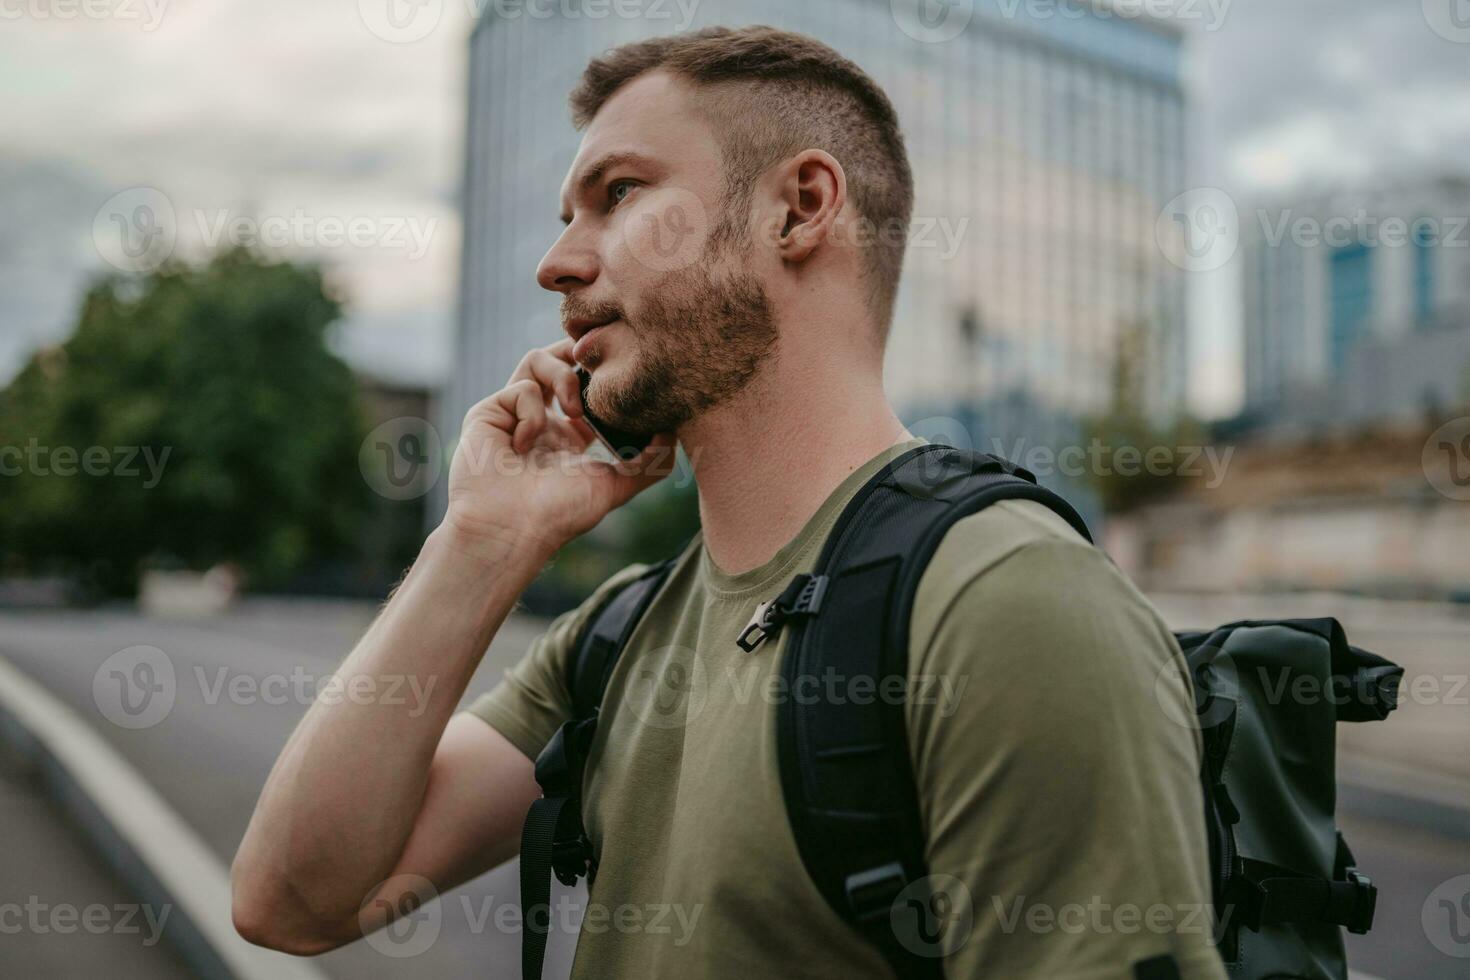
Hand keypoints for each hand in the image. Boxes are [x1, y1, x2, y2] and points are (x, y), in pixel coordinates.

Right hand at [443, 339, 674, 559]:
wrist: (512, 529)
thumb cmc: (560, 515)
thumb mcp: (616, 487)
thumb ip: (648, 462)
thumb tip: (673, 431)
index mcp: (568, 437)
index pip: (586, 388)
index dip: (602, 376)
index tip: (621, 378)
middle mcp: (541, 421)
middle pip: (558, 360)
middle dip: (580, 353)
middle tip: (599, 365)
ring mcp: (513, 415)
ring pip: (536, 360)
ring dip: (562, 377)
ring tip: (573, 412)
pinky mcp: (488, 412)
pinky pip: (519, 388)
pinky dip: (531, 410)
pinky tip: (527, 444)